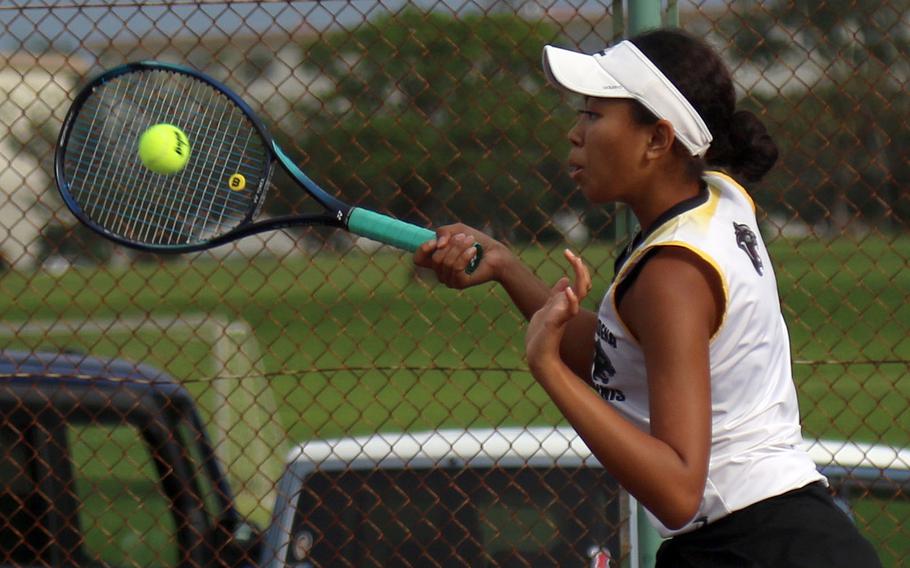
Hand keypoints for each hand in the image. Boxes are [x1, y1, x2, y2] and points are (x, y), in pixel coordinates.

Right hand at [414, 223, 507, 288]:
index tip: (435, 241)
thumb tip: (438, 245)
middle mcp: (440, 272)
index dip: (423, 249)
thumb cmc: (477, 242)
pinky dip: (465, 256)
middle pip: (435, 258)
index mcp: (436, 260)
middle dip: (451, 244)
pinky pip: (456, 269)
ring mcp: (449, 280)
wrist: (497, 254)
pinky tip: (474, 251)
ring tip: (472, 242)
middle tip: (465, 237)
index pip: (418, 259)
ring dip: (460, 248)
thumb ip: (443, 232)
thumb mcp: (458, 230)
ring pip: (445, 263)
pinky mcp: (459, 283)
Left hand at [525, 249, 590, 372]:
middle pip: (583, 285)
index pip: (579, 282)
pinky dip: (570, 300)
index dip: (577, 267)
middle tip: (572, 254)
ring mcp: (564, 316)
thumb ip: (556, 296)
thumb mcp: (547, 309)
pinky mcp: (556, 324)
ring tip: (577, 262)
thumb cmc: (542, 335)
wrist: (537, 356)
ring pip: (579, 294)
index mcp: (566, 304)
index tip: (568, 252)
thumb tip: (564, 280)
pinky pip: (568, 311)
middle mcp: (568, 308)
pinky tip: (568, 289)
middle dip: (580, 269)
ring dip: (580, 278)